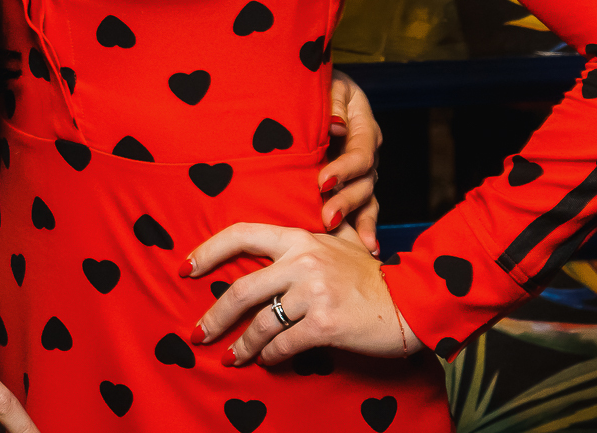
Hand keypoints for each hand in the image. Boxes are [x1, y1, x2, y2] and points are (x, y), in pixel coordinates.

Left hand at [183, 223, 416, 365]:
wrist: (410, 302)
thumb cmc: (370, 276)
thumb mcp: (338, 244)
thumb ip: (307, 241)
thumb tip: (271, 246)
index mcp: (299, 238)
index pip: (242, 234)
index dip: (209, 250)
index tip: (186, 268)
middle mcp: (302, 261)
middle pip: (241, 289)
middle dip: (214, 316)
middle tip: (198, 334)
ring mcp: (314, 292)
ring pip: (261, 323)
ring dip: (242, 346)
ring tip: (232, 357)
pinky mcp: (325, 324)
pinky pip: (285, 344)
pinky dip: (271, 356)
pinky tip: (266, 361)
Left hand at [322, 70, 382, 252]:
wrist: (316, 90)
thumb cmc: (320, 84)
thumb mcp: (329, 83)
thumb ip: (334, 101)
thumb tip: (337, 123)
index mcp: (364, 126)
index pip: (361, 153)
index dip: (344, 169)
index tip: (322, 181)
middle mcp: (368, 152)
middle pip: (364, 181)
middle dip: (346, 200)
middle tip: (326, 217)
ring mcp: (363, 172)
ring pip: (365, 198)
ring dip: (353, 218)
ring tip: (338, 234)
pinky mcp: (353, 185)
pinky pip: (363, 209)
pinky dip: (364, 227)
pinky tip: (367, 247)